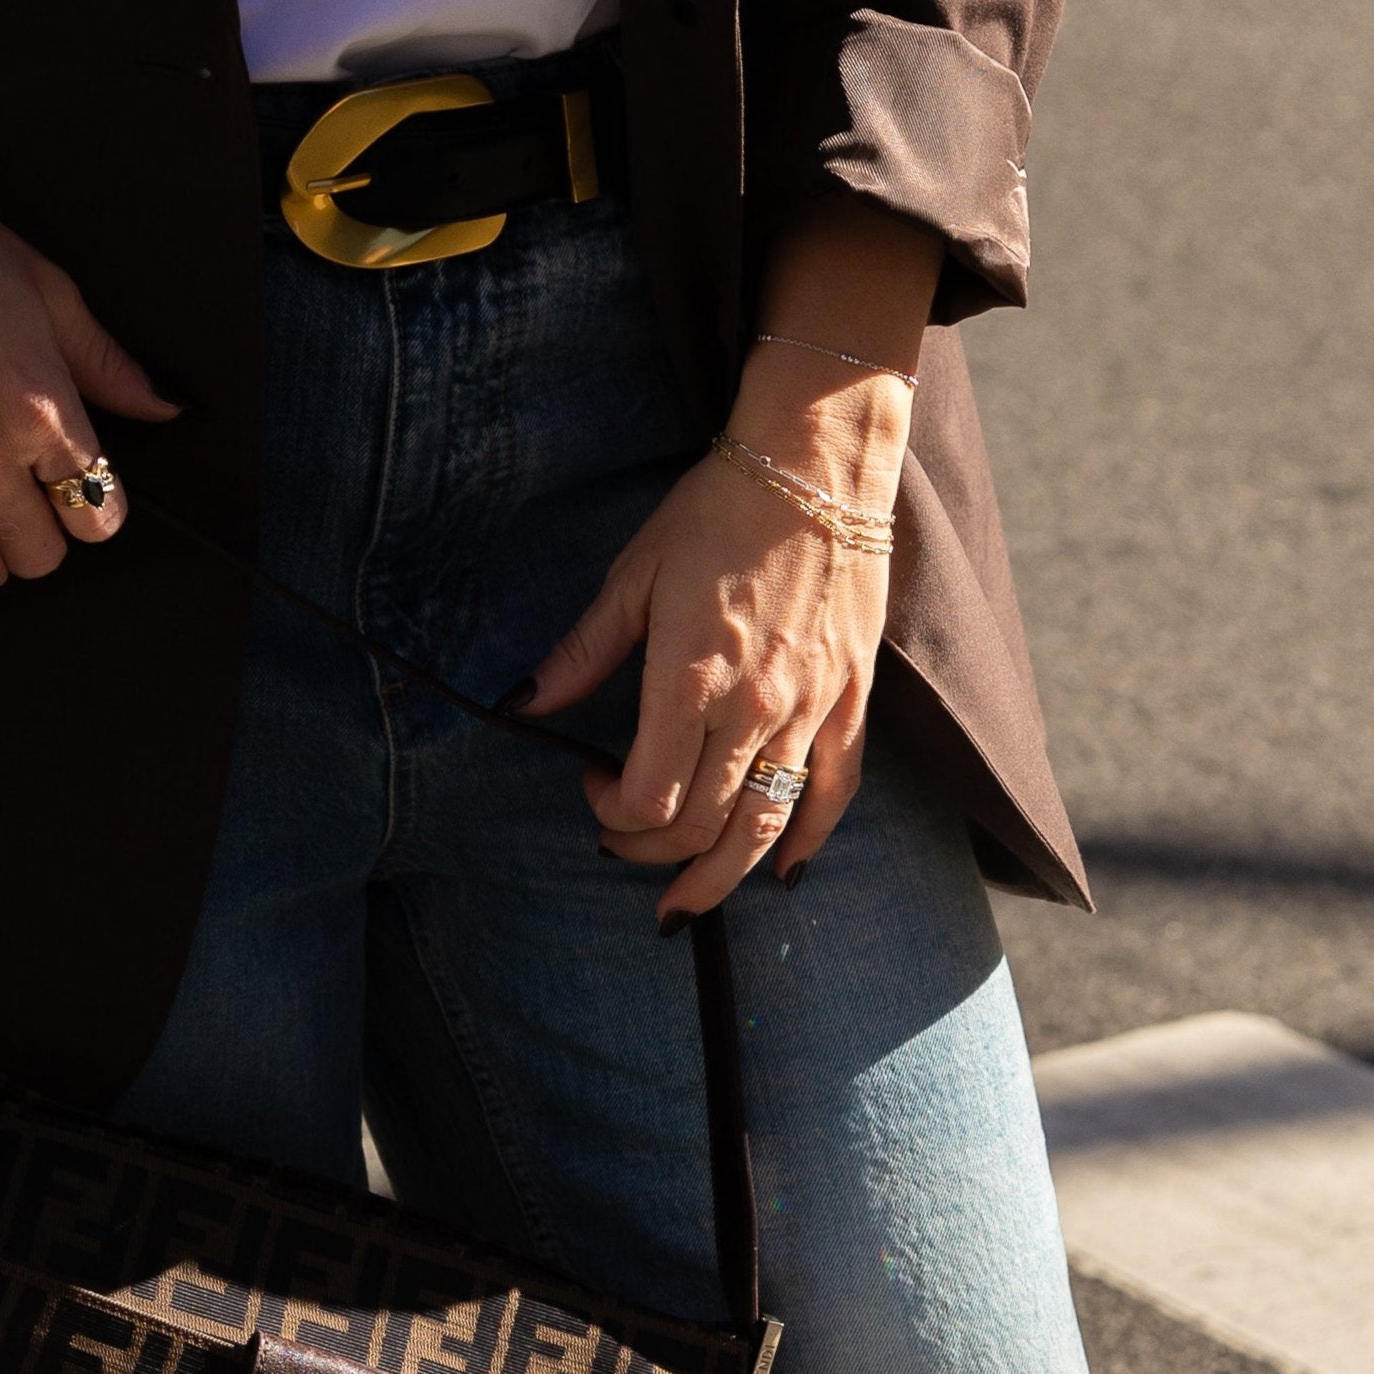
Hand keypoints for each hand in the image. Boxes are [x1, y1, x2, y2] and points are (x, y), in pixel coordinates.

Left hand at [523, 202, 938, 913]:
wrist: (816, 467)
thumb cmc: (718, 512)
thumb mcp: (634, 575)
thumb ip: (582, 651)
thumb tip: (524, 704)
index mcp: (691, 680)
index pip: (648, 796)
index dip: (611, 814)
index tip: (590, 789)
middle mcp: (753, 710)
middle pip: (700, 828)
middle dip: (651, 853)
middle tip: (624, 846)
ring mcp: (807, 712)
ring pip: (762, 828)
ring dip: (719, 879)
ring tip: (685, 906)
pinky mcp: (848, 702)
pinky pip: (830, 793)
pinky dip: (805, 841)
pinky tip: (781, 873)